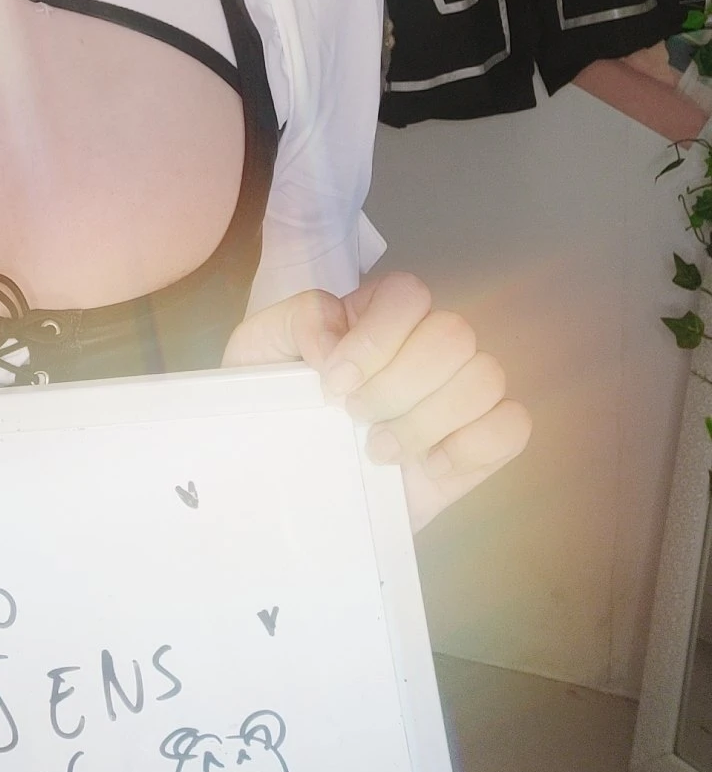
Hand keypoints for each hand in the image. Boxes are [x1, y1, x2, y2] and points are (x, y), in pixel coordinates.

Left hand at [222, 270, 529, 532]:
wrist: (287, 476)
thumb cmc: (275, 401)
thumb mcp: (260, 347)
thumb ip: (296, 321)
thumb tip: (335, 342)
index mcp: (379, 313)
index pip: (408, 294)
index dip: (376, 339)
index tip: (332, 383)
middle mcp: (426, 343)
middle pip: (453, 335)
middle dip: (398, 385)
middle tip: (355, 418)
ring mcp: (457, 394)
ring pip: (486, 378)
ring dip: (427, 421)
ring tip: (378, 451)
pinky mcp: (477, 444)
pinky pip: (512, 426)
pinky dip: (471, 447)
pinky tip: (427, 466)